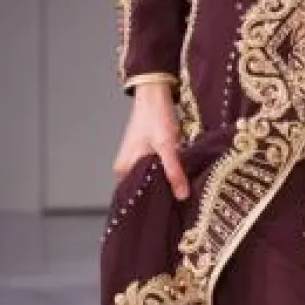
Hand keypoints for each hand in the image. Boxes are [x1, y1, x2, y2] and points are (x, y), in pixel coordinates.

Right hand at [113, 82, 188, 200]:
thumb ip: (173, 171)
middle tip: (179, 203)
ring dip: (164, 184)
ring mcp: (133, 160)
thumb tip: (181, 196)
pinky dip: (164, 174)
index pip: (135, 198)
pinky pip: (153, 171)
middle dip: (161, 195)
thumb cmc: (156, 116)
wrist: (155, 93)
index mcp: (123, 169)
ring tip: (180, 193)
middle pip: (143, 190)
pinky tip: (176, 178)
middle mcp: (124, 167)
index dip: (152, 205)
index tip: (170, 211)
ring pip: (150, 180)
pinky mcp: (142, 154)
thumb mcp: (167, 145)